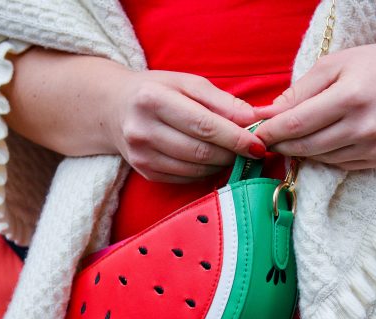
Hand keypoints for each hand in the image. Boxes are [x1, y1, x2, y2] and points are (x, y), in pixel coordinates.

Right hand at [106, 70, 265, 182]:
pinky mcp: (145, 172)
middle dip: (232, 153)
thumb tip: (253, 119)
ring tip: (231, 153)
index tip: (259, 144)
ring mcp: (141, 155)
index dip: (235, 138)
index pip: (204, 125)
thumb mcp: (188, 83)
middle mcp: (142, 130)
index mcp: (153, 100)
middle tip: (250, 150)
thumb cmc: (158, 91)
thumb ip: (222, 101)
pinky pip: (186, 178)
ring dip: (221, 164)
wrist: (116, 107)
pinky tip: (211, 160)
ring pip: (195, 169)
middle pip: (201, 151)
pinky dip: (205, 172)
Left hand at [254, 42, 375, 170]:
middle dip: (282, 145)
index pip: (298, 124)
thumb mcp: (333, 65)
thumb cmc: (372, 66)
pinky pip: (341, 165)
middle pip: (306, 146)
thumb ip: (299, 91)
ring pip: (322, 159)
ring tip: (292, 140)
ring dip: (302, 152)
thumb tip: (266, 114)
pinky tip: (320, 143)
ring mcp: (374, 146)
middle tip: (268, 140)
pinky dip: (325, 156)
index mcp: (349, 97)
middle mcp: (363, 127)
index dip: (272, 132)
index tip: (256, 133)